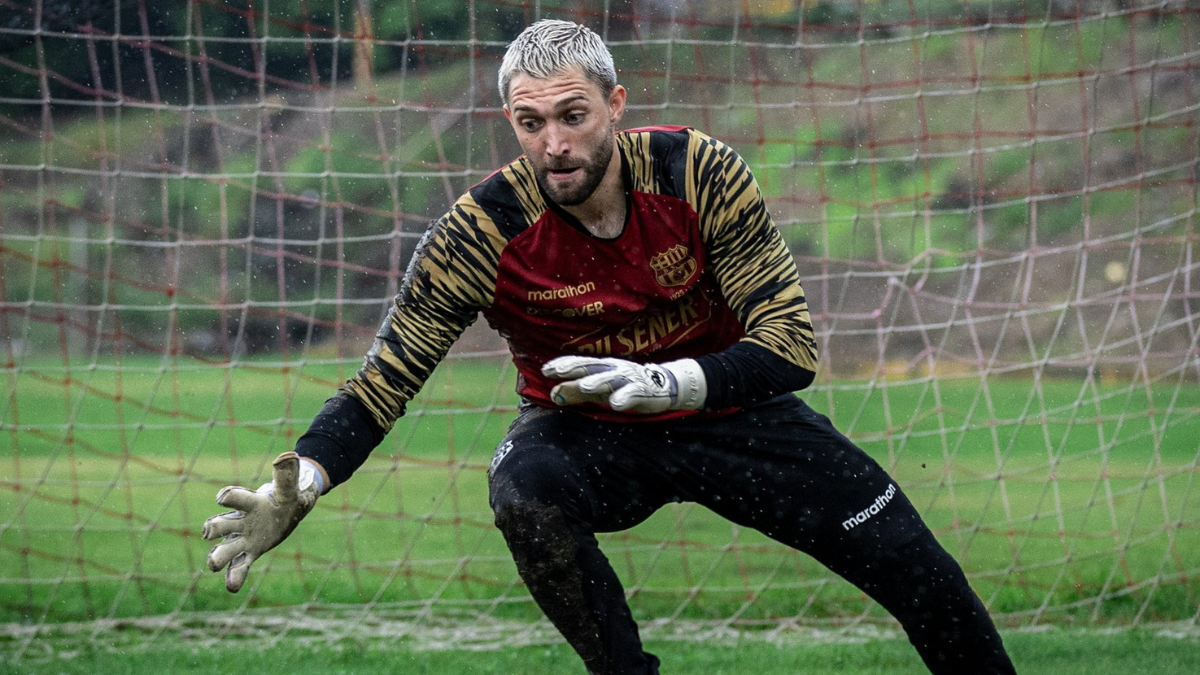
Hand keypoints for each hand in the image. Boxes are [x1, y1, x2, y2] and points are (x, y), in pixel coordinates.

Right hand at [202, 452, 319, 592]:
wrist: (287, 512)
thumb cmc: (285, 499)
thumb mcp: (289, 489)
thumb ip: (287, 475)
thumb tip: (288, 456)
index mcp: (249, 503)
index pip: (233, 498)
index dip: (227, 497)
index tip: (223, 497)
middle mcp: (241, 522)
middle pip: (220, 525)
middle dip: (213, 528)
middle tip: (209, 531)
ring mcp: (243, 539)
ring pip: (224, 549)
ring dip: (217, 556)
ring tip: (213, 564)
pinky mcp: (250, 554)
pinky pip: (238, 567)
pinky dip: (234, 577)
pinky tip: (232, 587)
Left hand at [542, 355, 706, 413]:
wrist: (665, 385)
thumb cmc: (626, 387)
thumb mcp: (599, 391)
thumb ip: (576, 393)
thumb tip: (552, 394)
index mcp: (601, 368)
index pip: (579, 364)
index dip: (563, 365)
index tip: (545, 369)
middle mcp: (613, 370)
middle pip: (591, 368)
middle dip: (573, 369)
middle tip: (556, 372)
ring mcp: (628, 379)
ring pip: (610, 379)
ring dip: (597, 381)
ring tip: (585, 386)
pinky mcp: (643, 391)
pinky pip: (633, 394)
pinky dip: (624, 398)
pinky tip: (616, 404)